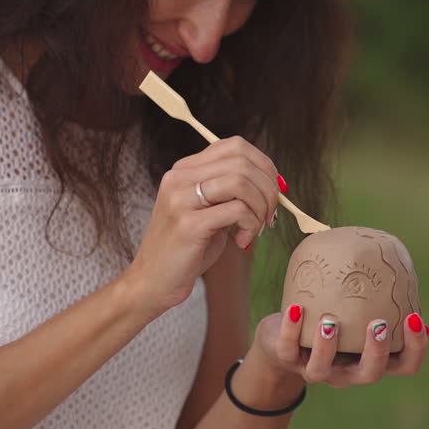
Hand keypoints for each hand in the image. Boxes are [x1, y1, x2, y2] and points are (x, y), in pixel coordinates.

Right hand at [124, 136, 279, 313]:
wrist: (153, 282)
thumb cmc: (187, 249)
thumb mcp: (208, 211)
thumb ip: (231, 192)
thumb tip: (274, 182)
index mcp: (184, 170)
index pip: (234, 146)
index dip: (263, 164)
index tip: (275, 190)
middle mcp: (179, 178)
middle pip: (241, 161)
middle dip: (268, 189)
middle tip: (270, 215)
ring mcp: (181, 199)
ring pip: (241, 182)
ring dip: (260, 207)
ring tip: (256, 229)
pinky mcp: (188, 224)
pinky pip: (237, 210)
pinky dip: (251, 225)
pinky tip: (242, 241)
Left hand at [251, 304, 428, 388]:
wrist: (283, 341)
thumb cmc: (334, 318)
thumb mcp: (358, 311)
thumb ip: (378, 297)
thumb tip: (401, 265)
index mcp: (371, 361)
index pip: (406, 365)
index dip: (416, 347)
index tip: (415, 317)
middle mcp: (348, 372)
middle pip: (369, 374)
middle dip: (376, 352)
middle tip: (377, 324)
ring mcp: (316, 370)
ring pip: (321, 370)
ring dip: (327, 346)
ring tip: (330, 321)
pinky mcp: (287, 359)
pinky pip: (288, 349)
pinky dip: (291, 330)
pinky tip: (296, 309)